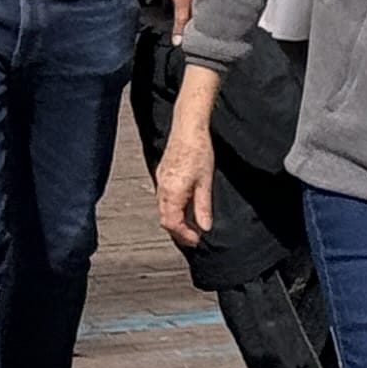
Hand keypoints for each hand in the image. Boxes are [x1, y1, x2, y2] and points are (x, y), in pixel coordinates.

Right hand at [154, 118, 219, 247]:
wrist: (188, 127)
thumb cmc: (198, 150)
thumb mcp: (205, 182)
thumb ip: (203, 206)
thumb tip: (204, 227)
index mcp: (172, 192)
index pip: (172, 223)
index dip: (184, 235)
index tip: (196, 240)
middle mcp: (162, 188)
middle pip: (165, 219)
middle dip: (178, 231)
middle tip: (194, 237)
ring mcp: (160, 181)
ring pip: (163, 209)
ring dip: (175, 220)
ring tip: (191, 225)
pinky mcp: (162, 174)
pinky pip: (163, 199)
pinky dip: (173, 209)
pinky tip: (185, 207)